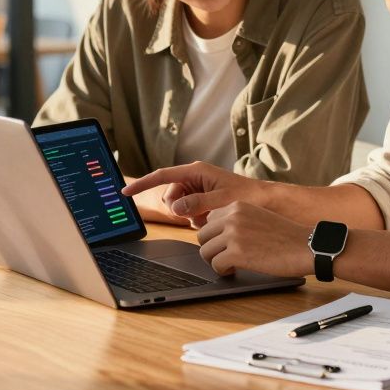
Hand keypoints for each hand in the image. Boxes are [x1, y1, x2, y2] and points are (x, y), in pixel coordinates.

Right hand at [122, 162, 267, 226]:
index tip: (125, 192)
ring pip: (177, 206)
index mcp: (195, 171)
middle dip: (178, 208)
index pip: (161, 176)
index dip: (142, 184)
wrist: (263, 201)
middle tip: (197, 214)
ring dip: (189, 215)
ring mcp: (196, 189)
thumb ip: (197, 203)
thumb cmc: (246, 196)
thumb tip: (176, 207)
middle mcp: (193, 178)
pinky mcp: (200, 199)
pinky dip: (196, 218)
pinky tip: (211, 217)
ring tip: (209, 215)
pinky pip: (187, 212)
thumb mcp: (221, 200)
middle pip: (168, 196)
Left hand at [196, 202, 312, 276]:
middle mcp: (233, 216)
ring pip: (205, 251)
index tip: (226, 245)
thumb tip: (216, 234)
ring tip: (232, 264)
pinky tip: (236, 270)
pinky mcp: (237, 253)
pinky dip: (224, 271)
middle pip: (203, 236)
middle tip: (227, 257)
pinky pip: (216, 265)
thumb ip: (238, 220)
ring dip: (217, 261)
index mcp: (237, 205)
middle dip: (213, 249)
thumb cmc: (286, 236)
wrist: (306, 246)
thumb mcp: (258, 216)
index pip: (209, 220)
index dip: (216, 236)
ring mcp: (234, 234)